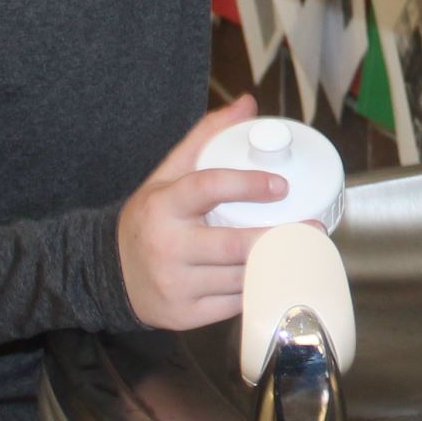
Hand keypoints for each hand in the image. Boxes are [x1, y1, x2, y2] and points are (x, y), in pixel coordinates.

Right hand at [117, 95, 287, 330]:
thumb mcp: (168, 174)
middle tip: (313, 227)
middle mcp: (166, 246)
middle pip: (233, 245)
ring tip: (303, 250)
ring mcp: (175, 285)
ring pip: (239, 277)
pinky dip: (257, 289)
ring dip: (275, 264)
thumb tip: (247, 103)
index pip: (208, 188)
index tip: (281, 185)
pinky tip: (275, 276)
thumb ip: (206, 137)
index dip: (248, 185)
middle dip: (279, 237)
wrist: (108, 272)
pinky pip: (232, 304)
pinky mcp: (183, 316)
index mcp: (163, 205)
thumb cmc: (150, 218)